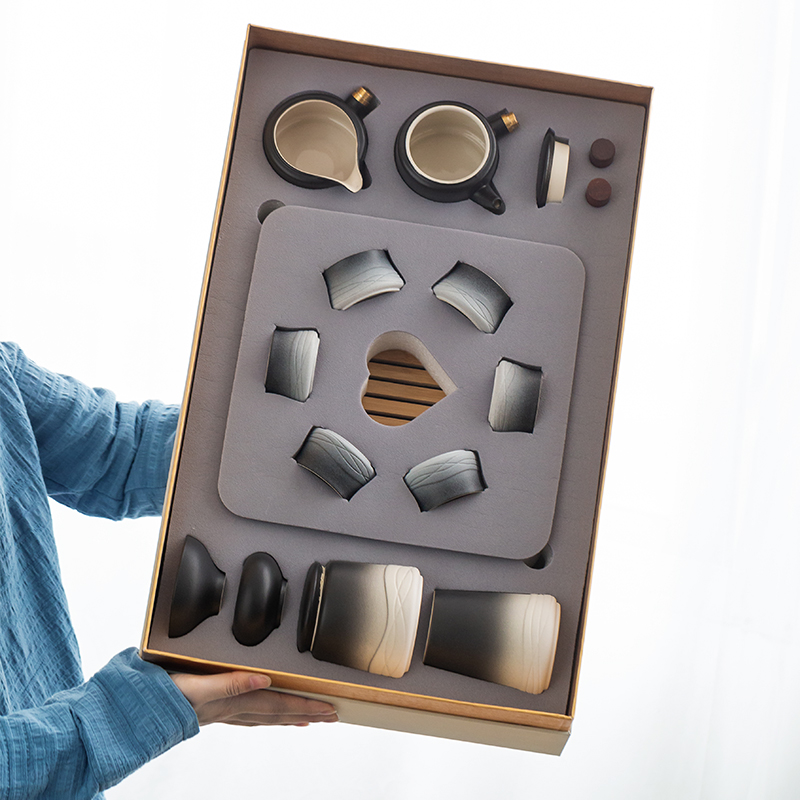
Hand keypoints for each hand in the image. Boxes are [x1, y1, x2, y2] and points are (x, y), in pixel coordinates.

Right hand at [170, 671, 337, 726]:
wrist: (134, 709)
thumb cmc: (162, 695)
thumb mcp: (196, 685)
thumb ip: (229, 683)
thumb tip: (263, 679)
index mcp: (232, 700)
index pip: (278, 704)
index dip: (305, 706)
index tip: (328, 708)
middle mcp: (231, 708)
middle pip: (277, 713)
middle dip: (305, 714)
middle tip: (331, 715)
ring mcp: (221, 712)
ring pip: (264, 716)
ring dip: (288, 717)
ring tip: (309, 720)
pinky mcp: (210, 709)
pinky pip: (247, 716)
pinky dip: (263, 717)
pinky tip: (266, 717)